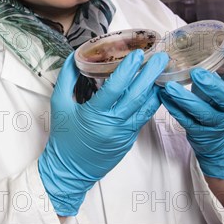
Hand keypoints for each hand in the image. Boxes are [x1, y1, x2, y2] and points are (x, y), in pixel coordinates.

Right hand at [38, 50, 168, 215]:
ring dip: (155, 87)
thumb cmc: (63, 137)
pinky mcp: (129, 139)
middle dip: (150, 74)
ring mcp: (124, 133)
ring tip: (164, 69)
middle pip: (137, 95)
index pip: (115, 88)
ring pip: (145, 107)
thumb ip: (67, 78)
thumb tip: (76, 57)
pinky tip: (155, 89)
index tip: (138, 54)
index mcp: (94, 114)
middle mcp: (112, 124)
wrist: (70, 169)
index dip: (128, 69)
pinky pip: (143, 117)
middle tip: (161, 57)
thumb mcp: (59, 104)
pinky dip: (151, 102)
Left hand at [160, 43, 223, 178]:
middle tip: (196, 73)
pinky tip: (162, 97)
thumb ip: (210, 71)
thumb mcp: (219, 88)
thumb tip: (189, 43)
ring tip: (169, 86)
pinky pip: (185, 120)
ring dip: (184, 99)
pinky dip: (173, 108)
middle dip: (212, 86)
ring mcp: (214, 122)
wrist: (219, 143)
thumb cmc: (214, 106)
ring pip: (202, 112)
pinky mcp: (199, 132)